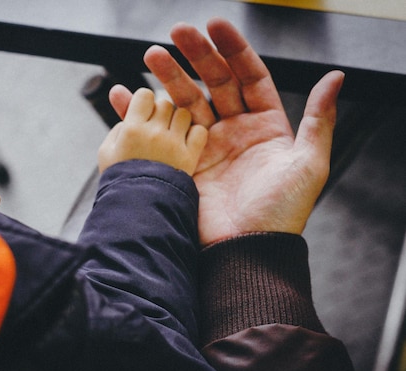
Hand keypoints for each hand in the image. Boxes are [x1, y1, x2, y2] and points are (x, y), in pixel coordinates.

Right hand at [98, 88, 206, 175]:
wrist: (139, 211)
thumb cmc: (120, 182)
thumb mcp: (107, 152)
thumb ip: (118, 126)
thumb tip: (128, 105)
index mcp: (131, 129)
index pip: (145, 95)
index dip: (144, 103)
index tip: (143, 116)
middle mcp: (154, 133)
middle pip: (165, 103)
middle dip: (161, 113)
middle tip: (156, 130)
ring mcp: (173, 145)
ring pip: (184, 114)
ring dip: (178, 122)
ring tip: (171, 138)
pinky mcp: (189, 157)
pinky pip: (199, 132)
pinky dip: (194, 135)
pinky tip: (185, 145)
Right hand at [109, 18, 343, 245]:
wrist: (246, 250)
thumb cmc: (282, 212)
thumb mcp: (309, 163)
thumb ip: (319, 119)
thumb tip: (336, 78)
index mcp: (265, 126)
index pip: (248, 76)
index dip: (234, 49)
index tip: (216, 26)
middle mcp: (234, 131)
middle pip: (213, 82)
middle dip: (196, 55)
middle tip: (177, 32)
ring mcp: (205, 146)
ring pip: (185, 101)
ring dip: (167, 77)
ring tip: (152, 55)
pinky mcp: (182, 163)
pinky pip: (161, 131)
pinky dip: (143, 114)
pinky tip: (128, 94)